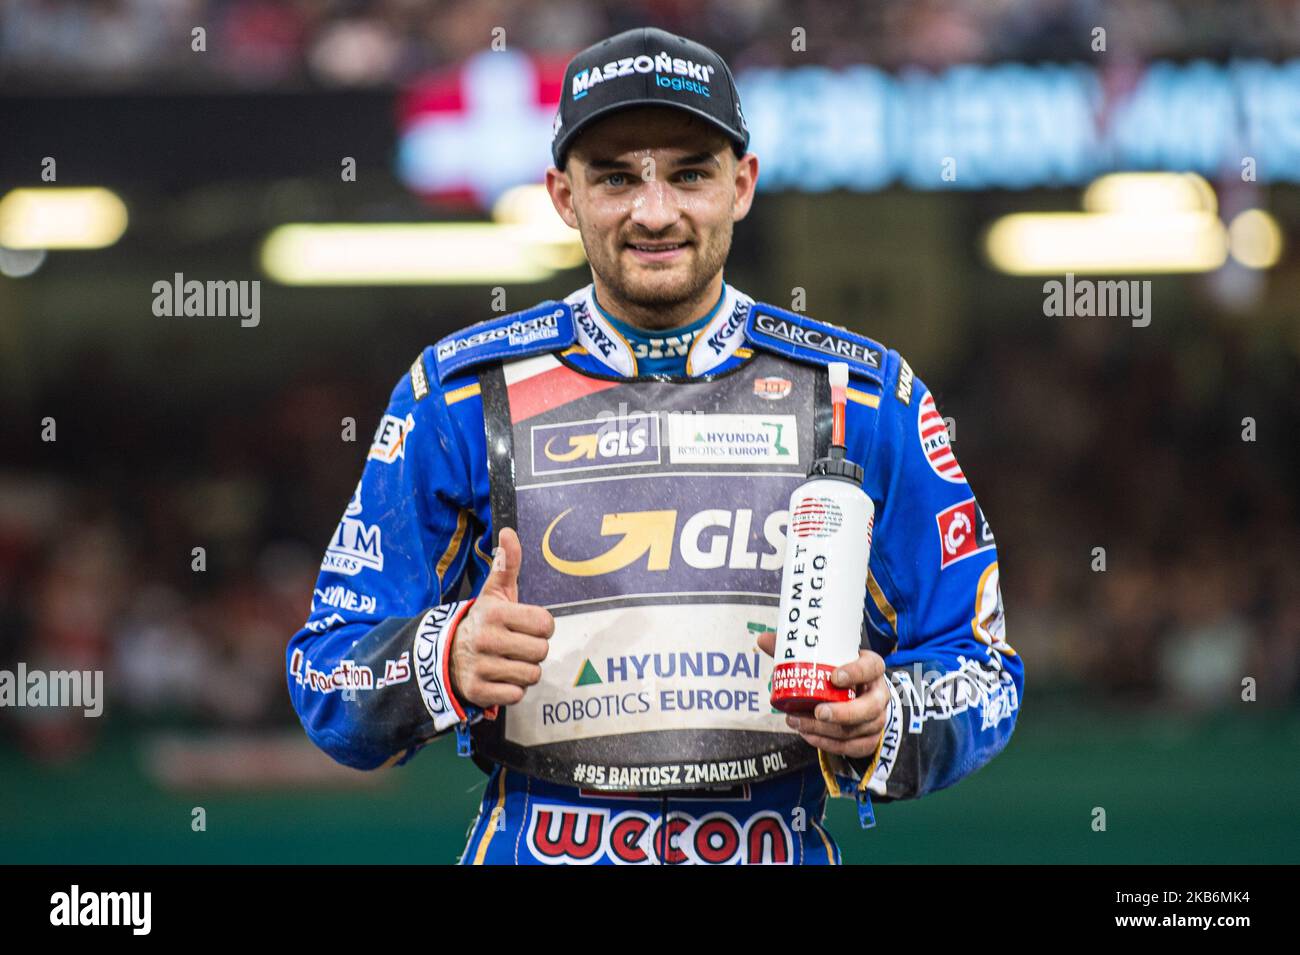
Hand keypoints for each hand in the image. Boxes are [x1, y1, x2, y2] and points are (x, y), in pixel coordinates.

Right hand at [450, 527, 554, 708]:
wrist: (445, 654)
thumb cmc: (482, 621)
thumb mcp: (493, 592)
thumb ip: (507, 564)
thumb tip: (508, 531)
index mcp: (494, 613)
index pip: (546, 624)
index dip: (541, 626)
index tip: (525, 625)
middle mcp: (485, 639)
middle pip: (542, 651)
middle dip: (534, 649)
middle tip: (516, 645)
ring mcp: (480, 666)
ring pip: (532, 675)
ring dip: (524, 670)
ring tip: (507, 660)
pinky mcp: (477, 691)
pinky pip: (516, 695)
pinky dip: (512, 689)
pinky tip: (499, 677)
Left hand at [755, 630, 889, 759]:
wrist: (858, 696)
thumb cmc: (838, 673)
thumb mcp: (825, 659)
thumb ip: (797, 650)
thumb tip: (762, 640)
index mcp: (871, 668)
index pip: (871, 668)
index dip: (856, 673)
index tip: (834, 676)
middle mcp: (879, 695)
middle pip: (869, 707)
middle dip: (843, 712)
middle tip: (817, 711)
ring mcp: (877, 719)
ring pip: (858, 730)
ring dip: (827, 731)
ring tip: (800, 723)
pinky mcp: (870, 739)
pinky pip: (853, 747)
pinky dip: (829, 744)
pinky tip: (809, 736)